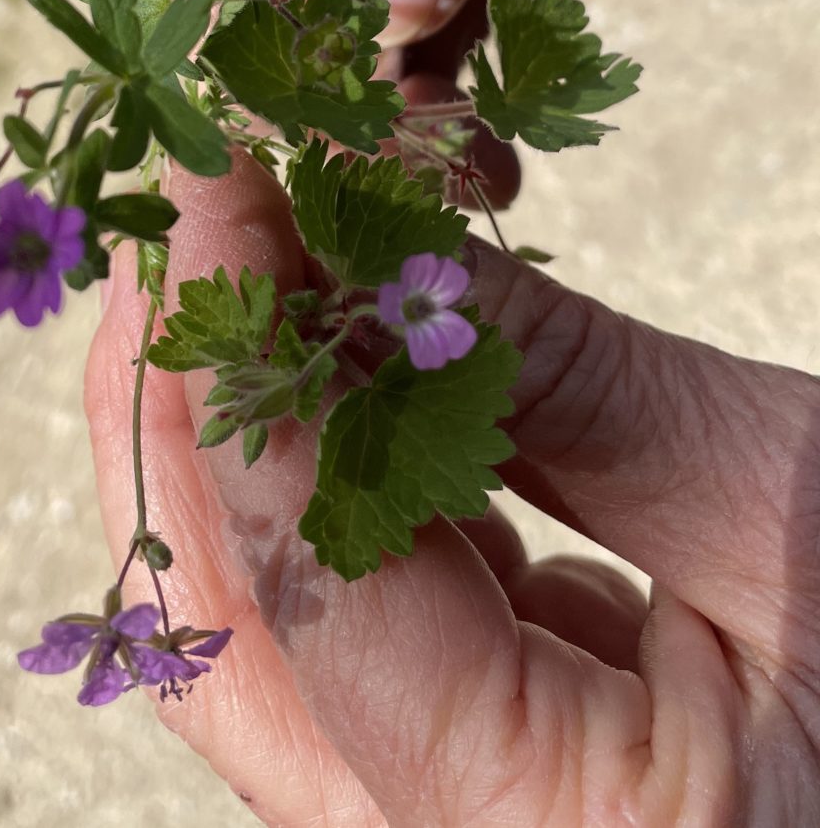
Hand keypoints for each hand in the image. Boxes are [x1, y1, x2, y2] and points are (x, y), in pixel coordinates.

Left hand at [86, 151, 819, 825]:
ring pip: (245, 590)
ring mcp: (407, 801)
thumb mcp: (775, 509)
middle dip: (177, 376)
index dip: (235, 344)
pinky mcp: (433, 739)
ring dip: (232, 399)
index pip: (298, 567)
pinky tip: (320, 333)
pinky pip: (322, 581)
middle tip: (182, 197)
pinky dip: (309, 443)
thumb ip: (556, 380)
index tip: (208, 172)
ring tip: (236, 241)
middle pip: (211, 603)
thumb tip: (371, 236)